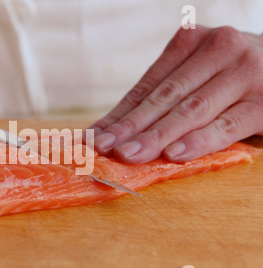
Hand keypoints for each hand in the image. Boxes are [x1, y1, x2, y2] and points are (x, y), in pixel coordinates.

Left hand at [90, 25, 262, 162]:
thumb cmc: (230, 77)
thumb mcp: (197, 75)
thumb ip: (161, 97)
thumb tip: (109, 130)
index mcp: (192, 42)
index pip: (147, 85)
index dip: (119, 114)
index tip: (93, 137)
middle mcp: (218, 50)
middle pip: (165, 97)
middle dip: (131, 126)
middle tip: (103, 148)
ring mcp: (244, 74)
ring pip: (192, 110)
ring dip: (157, 135)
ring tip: (129, 154)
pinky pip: (227, 124)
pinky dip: (199, 140)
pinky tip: (175, 154)